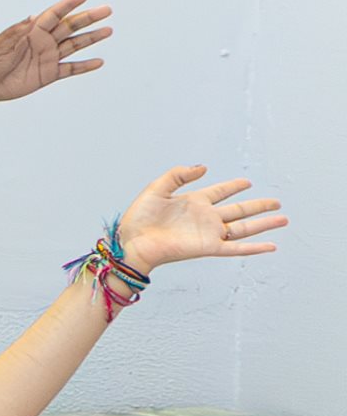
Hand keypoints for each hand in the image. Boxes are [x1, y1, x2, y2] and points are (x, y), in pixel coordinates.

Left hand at [0, 0, 114, 103]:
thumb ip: (15, 33)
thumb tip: (31, 18)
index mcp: (31, 31)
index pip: (53, 14)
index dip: (68, 5)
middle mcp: (43, 41)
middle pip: (69, 27)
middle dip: (87, 18)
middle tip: (106, 10)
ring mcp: (48, 57)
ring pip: (74, 45)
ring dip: (91, 38)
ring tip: (108, 30)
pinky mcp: (49, 74)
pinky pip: (71, 69)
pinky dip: (85, 66)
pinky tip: (99, 61)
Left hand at [114, 164, 284, 269]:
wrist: (132, 241)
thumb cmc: (139, 218)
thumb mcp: (156, 188)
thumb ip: (179, 175)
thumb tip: (204, 167)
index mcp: (193, 202)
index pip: (219, 192)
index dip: (233, 187)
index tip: (247, 182)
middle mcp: (205, 217)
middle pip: (238, 210)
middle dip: (258, 205)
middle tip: (277, 201)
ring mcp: (209, 233)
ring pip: (243, 228)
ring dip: (264, 224)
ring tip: (283, 219)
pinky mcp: (208, 247)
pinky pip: (236, 248)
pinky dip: (254, 248)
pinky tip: (271, 246)